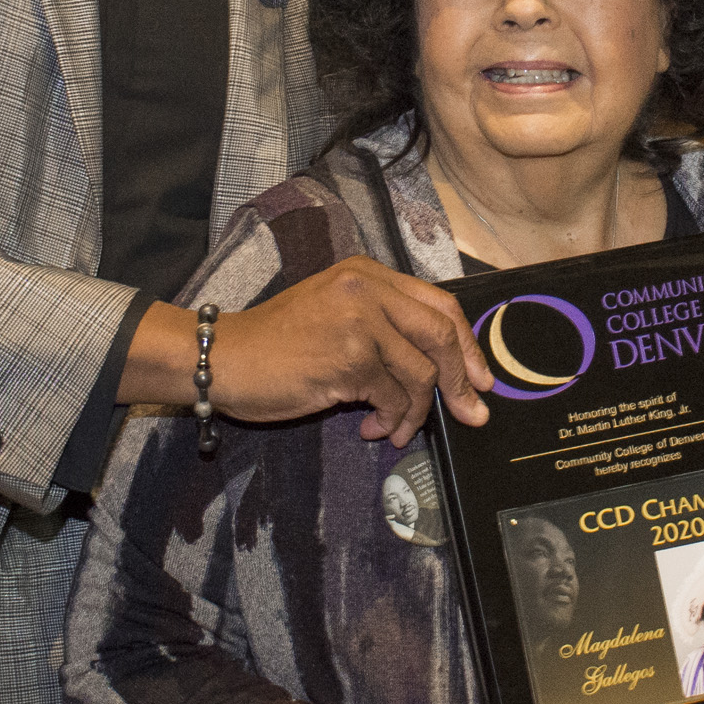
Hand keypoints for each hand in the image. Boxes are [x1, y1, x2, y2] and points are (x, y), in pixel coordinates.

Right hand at [155, 257, 494, 446]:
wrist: (224, 357)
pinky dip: (391, 421)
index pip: (439, 305)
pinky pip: (394, 398)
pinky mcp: (350, 358)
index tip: (479, 378)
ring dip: (416, 412)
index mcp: (368, 274)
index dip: (467, 345)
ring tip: (394, 429)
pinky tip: (371, 429)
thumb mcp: (335, 314)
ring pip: (422, 373)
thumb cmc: (277, 344)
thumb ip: (383, 326)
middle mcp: (368, 290)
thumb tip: (441, 368)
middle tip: (470, 413)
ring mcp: (360, 322)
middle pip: (442, 334)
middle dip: (463, 380)